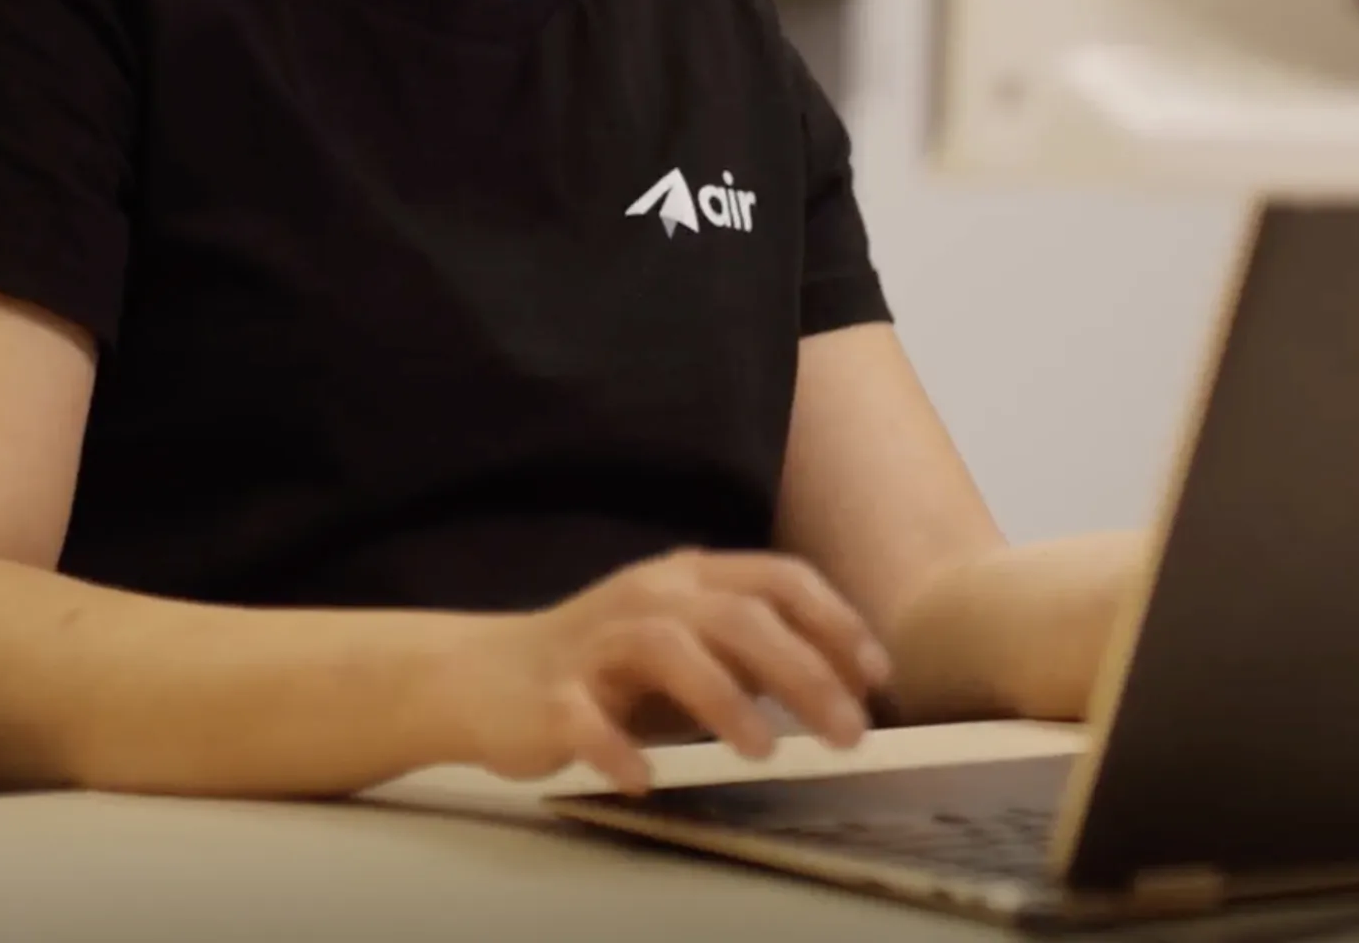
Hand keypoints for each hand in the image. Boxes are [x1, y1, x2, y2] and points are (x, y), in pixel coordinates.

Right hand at [443, 549, 894, 794]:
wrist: (483, 677)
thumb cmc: (603, 668)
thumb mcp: (686, 645)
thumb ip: (749, 653)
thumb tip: (840, 687)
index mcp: (687, 580)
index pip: (778, 580)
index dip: (835, 622)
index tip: (875, 675)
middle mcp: (647, 599)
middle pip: (738, 618)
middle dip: (804, 673)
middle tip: (849, 731)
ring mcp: (595, 644)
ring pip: (668, 649)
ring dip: (724, 699)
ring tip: (763, 751)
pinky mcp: (551, 695)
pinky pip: (585, 718)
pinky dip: (617, 747)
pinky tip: (645, 777)